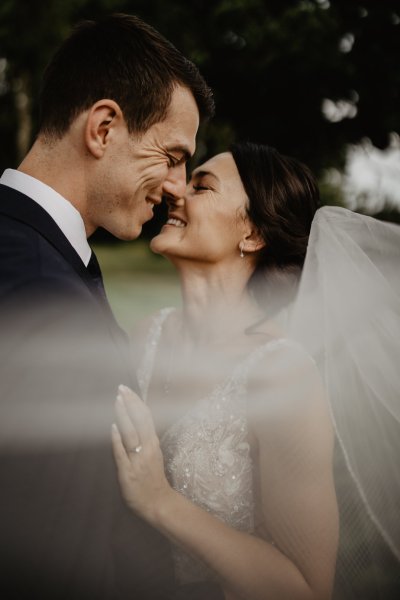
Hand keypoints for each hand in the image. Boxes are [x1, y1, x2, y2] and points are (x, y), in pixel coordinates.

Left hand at [111, 384, 171, 523]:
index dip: (137, 402)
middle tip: (121, 389)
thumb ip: (145, 440)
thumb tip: (133, 422)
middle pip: (139, 421)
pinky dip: (117, 439)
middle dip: (130, 403)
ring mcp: (137, 460)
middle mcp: (147, 448)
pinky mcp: (128, 472)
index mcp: (153, 443)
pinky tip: (113, 427)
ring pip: (131, 433)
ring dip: (123, 415)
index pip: (146, 417)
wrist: (158, 504)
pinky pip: (122, 453)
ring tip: (117, 401)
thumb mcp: (153, 455)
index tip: (128, 390)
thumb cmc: (154, 479)